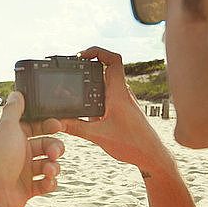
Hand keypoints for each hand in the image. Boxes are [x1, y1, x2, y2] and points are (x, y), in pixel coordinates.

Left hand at [0, 92, 64, 206]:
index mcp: (12, 136)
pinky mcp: (27, 189)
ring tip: (49, 171)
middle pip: (45, 145)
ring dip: (53, 167)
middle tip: (55, 153)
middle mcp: (17, 152)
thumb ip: (13, 110)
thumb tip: (16, 94)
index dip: (47, 125)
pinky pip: (46, 183)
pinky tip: (47, 182)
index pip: (34, 126)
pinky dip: (50, 183)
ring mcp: (23, 171)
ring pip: (48, 164)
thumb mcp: (6, 128)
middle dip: (54, 148)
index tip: (58, 126)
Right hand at [59, 46, 167, 168]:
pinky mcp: (122, 108)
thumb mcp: (99, 136)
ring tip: (74, 88)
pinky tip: (85, 107)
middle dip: (87, 66)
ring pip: (106, 82)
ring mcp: (123, 99)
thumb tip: (56, 122)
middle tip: (72, 70)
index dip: (97, 51)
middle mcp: (122, 92)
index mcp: (118, 93)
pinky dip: (95, 95)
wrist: (151, 155)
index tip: (81, 55)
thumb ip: (76, 128)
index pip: (113, 60)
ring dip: (91, 82)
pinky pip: (107, 94)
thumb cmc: (132, 144)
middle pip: (105, 68)